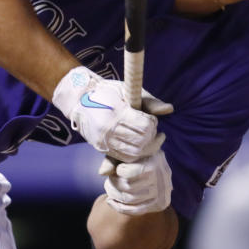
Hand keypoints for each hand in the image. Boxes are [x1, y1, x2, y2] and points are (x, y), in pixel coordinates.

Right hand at [52, 67, 172, 161]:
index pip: (145, 126)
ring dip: (145, 148)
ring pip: (134, 153)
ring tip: (148, 139)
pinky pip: (123, 158)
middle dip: (151, 137)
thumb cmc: (107, 91)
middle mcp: (108, 128)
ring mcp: (103, 140)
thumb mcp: (127, 90)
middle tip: (153, 131)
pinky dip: (134, 155)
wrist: (79, 98)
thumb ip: (149, 101)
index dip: (153, 123)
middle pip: (141, 142)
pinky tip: (138, 146)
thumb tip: (170, 110)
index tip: (151, 119)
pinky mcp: (101, 147)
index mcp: (116, 112)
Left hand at [99, 145, 171, 215]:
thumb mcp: (123, 154)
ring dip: (114, 195)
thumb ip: (112, 160)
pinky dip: (119, 207)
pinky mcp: (160, 204)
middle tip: (110, 180)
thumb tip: (102, 172)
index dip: (119, 171)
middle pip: (128, 187)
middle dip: (113, 184)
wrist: (156, 166)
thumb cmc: (135, 157)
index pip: (129, 172)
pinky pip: (136, 211)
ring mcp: (163, 192)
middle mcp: (162, 176)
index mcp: (154, 160)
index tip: (118, 169)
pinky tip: (110, 201)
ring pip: (130, 199)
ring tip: (110, 188)